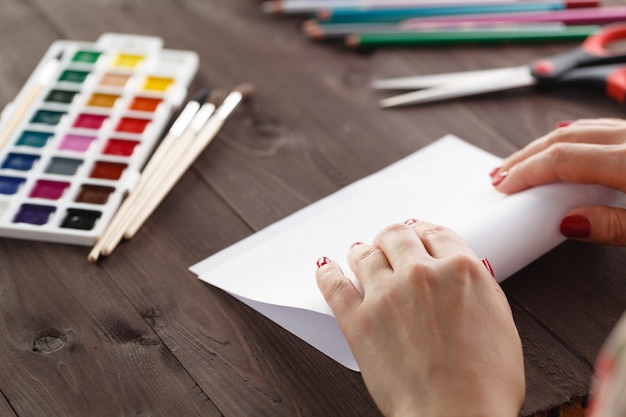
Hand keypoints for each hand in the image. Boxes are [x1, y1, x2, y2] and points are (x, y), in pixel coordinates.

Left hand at [316, 220, 524, 416]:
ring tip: (359, 255)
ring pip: (364, 254)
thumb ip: (478, 288)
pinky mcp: (358, 321)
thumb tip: (464, 272)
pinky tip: (326, 268)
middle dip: (393, 238)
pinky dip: (328, 273)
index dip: (423, 233)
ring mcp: (386, 295)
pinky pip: (333, 284)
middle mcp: (421, 274)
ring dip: (363, 252)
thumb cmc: (486, 384)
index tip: (417, 236)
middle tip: (389, 245)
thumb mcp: (501, 323)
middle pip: (396, 235)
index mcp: (462, 270)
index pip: (435, 233)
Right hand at [491, 118, 625, 244]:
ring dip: (546, 144)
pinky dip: (575, 133)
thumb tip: (569, 223)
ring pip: (580, 128)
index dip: (526, 172)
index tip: (504, 186)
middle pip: (563, 139)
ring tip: (525, 159)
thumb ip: (613, 226)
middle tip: (501, 173)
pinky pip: (602, 126)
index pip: (561, 160)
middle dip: (526, 157)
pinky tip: (569, 136)